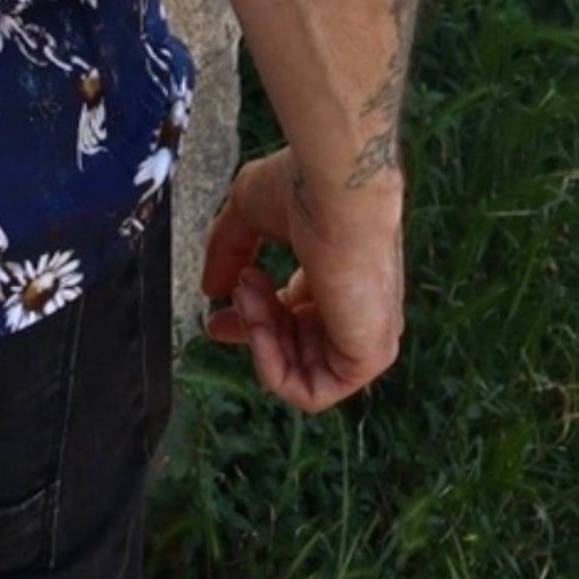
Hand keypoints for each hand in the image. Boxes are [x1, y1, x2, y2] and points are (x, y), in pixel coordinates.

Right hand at [200, 146, 402, 411]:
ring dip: (257, 335)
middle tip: (216, 322)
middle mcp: (355, 307)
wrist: (338, 191)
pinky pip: (311, 390)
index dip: (253, 317)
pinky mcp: (368, 357)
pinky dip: (272, 365)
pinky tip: (257, 326)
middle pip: (296, 344)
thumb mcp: (250, 211)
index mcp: (337, 273)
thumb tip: (210, 288)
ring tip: (245, 292)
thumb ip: (229, 250)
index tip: (216, 313)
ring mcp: (365, 335)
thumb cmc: (304, 189)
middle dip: (251, 333)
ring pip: (299, 367)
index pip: (296, 312)